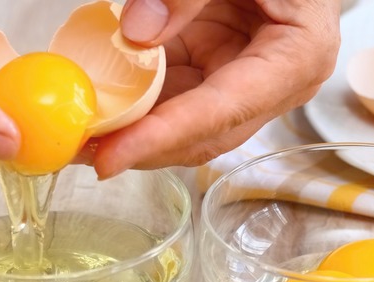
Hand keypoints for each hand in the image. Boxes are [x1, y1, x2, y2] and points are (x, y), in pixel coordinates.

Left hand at [90, 0, 340, 178]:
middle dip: (139, 146)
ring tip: (77, 132)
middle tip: (77, 147)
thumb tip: (135, 31)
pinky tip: (100, 104)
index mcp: (296, 59)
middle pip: (201, 135)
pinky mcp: (217, 73)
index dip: (163, 136)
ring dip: (132, 131)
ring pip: (182, 126)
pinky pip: (172, 97)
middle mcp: (273, 86)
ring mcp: (243, 84)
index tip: (110, 157)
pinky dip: (135, 103)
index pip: (221, 111)